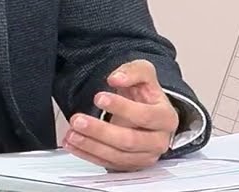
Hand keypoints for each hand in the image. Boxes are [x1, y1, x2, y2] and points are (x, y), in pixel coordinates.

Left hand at [61, 59, 179, 171]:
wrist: (146, 112)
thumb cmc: (145, 95)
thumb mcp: (144, 73)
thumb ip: (133, 71)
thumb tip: (117, 78)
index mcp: (166, 118)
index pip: (146, 116)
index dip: (122, 107)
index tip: (99, 97)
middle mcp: (159, 141)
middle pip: (130, 140)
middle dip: (101, 131)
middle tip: (78, 120)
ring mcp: (145, 156)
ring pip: (118, 156)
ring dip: (91, 146)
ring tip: (72, 134)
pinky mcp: (130, 166)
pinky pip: (108, 164)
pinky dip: (88, 155)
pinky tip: (73, 145)